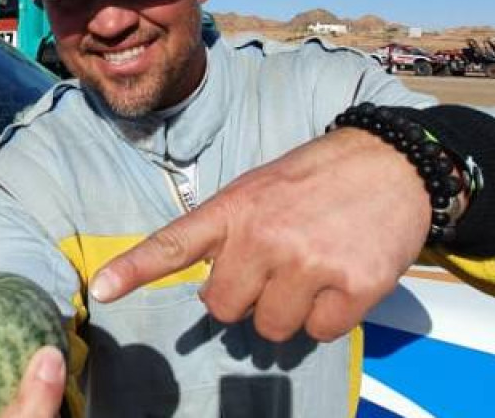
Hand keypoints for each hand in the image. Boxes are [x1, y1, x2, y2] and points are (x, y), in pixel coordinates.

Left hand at [88, 127, 430, 341]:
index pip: (174, 244)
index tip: (102, 290)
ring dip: (289, 312)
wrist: (392, 162)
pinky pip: (319, 333)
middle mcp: (265, 236)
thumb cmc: (317, 180)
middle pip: (225, 309)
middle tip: (275, 268)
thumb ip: (230, 234)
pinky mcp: (352, 285)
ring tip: (311, 270)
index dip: (133, 270)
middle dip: (247, 299)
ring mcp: (308, 262)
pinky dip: (329, 317)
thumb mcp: (260, 189)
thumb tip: (215, 295)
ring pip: (272, 328)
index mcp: (235, 209)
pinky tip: (341, 279)